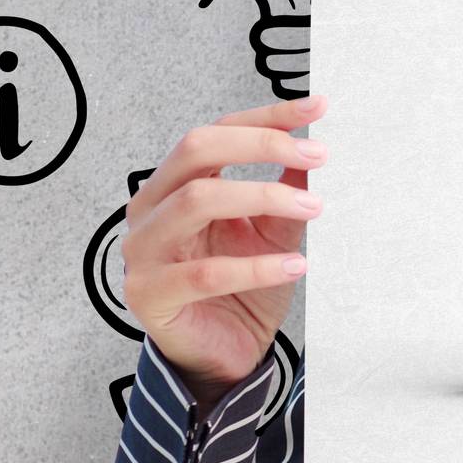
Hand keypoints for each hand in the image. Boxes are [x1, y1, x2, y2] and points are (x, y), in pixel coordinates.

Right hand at [122, 94, 328, 408]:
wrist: (223, 355)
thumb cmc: (242, 290)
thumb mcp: (272, 232)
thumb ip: (285, 192)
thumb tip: (313, 149)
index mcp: (176, 185)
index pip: (217, 132)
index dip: (267, 117)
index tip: (317, 108)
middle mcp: (151, 209)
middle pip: (197, 150)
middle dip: (262, 145)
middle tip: (318, 156)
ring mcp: (144, 251)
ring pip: (196, 200)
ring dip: (263, 196)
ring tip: (313, 208)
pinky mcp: (150, 294)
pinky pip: (205, 272)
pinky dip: (256, 266)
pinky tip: (296, 266)